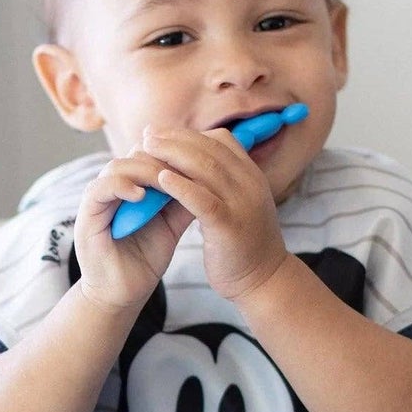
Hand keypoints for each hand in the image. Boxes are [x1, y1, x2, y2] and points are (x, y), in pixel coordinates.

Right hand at [73, 148, 194, 312]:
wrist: (125, 293)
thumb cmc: (145, 259)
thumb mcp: (170, 225)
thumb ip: (182, 201)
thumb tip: (208, 177)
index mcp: (131, 186)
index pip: (149, 154)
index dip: (171, 155)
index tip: (194, 164)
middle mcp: (112, 188)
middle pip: (134, 154)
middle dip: (161, 159)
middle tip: (182, 170)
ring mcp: (97, 200)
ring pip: (117, 166)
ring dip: (143, 171)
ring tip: (164, 183)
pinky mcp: (86, 216)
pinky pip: (99, 189)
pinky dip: (121, 187)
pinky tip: (142, 196)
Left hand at [141, 126, 287, 300]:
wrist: (264, 280)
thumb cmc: (243, 243)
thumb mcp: (238, 204)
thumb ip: (222, 183)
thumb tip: (194, 163)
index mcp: (252, 176)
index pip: (221, 140)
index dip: (189, 134)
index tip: (163, 131)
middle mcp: (250, 184)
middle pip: (210, 149)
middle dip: (176, 138)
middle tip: (147, 134)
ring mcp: (242, 204)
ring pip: (206, 169)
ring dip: (173, 154)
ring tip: (147, 148)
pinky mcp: (230, 227)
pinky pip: (203, 200)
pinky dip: (181, 187)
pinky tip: (161, 179)